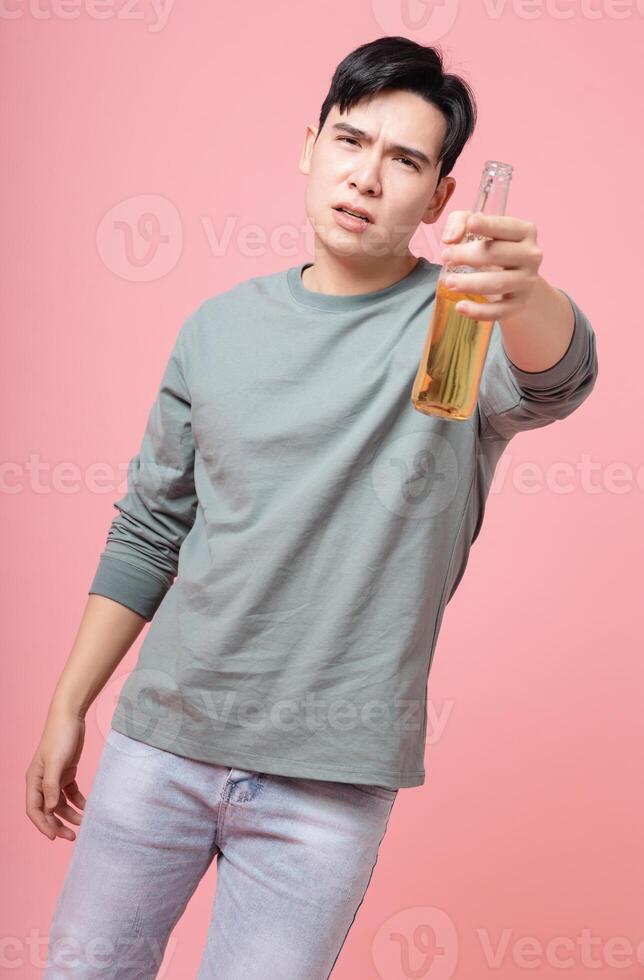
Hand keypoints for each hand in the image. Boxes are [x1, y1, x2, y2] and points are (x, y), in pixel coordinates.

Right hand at [25, 708, 86, 840]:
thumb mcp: (56, 762)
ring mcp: (55, 777)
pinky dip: (78, 801)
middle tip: (72, 837)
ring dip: (70, 815)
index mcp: (34, 780)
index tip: (55, 837)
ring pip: (61, 803)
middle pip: (48, 810)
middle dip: (58, 824)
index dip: (43, 825)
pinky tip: (87, 808)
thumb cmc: (60, 736)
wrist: (71, 716)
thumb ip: (52, 786)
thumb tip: (51, 809)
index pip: (34, 809)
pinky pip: (71, 793)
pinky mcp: (67, 772)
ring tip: (84, 823)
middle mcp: (42, 781)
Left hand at [440, 210, 543, 320]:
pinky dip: (479, 311)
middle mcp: (531, 255)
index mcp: (524, 231)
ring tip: (449, 282)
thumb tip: (450, 239)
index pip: (506, 227)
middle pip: (498, 254)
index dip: (488, 225)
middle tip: (445, 257)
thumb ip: (460, 221)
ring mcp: (527, 281)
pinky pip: (499, 310)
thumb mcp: (478, 227)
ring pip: (498, 283)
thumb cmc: (492, 247)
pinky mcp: (519, 304)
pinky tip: (460, 307)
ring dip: (471, 283)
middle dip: (469, 255)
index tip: (470, 224)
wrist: (514, 280)